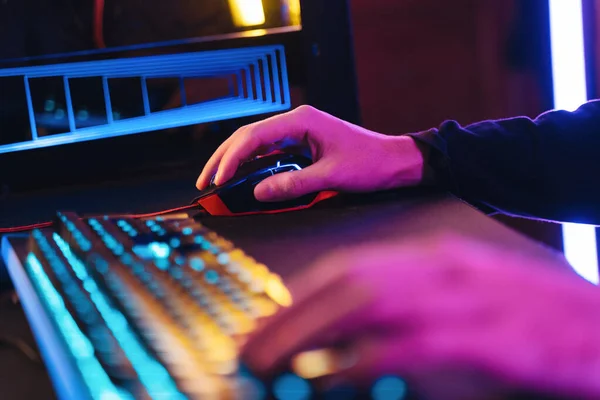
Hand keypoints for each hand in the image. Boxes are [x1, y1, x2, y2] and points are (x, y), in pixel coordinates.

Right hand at [197, 105, 427, 200]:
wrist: (395, 161)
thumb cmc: (370, 163)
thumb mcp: (332, 176)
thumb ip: (294, 184)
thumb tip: (257, 193)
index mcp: (301, 121)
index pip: (255, 135)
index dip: (232, 157)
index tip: (217, 178)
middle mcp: (296, 122)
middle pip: (248, 136)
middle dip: (224, 158)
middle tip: (205, 181)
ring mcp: (298, 132)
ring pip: (256, 143)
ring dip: (234, 161)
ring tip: (214, 179)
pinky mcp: (302, 144)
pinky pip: (269, 152)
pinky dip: (252, 165)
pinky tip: (240, 177)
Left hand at [241, 234, 599, 399]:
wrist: (599, 328)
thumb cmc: (529, 316)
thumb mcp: (465, 293)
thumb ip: (411, 301)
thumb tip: (351, 334)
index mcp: (433, 258)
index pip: (350, 266)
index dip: (301, 295)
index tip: (270, 319)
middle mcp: (437, 271)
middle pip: (344, 284)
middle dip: (289, 317)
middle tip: (250, 350)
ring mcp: (456, 301)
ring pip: (362, 307)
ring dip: (305, 335)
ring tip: (266, 365)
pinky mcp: (477, 340)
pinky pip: (401, 350)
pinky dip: (357, 364)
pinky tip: (328, 381)